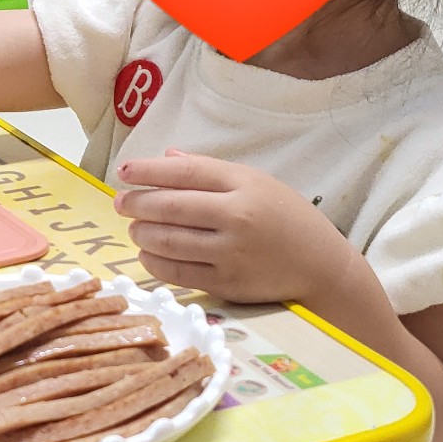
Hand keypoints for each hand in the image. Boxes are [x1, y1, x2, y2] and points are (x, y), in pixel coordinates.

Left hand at [113, 151, 340, 302]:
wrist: (321, 267)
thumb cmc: (288, 219)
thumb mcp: (258, 182)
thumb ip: (211, 170)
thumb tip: (168, 157)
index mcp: (244, 185)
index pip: (185, 172)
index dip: (148, 170)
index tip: (124, 171)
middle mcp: (236, 217)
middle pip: (171, 207)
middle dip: (137, 203)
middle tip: (121, 202)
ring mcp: (230, 253)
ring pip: (169, 241)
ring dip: (143, 233)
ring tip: (135, 227)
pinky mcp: (226, 284)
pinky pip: (178, 273)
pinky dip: (155, 262)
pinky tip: (148, 253)